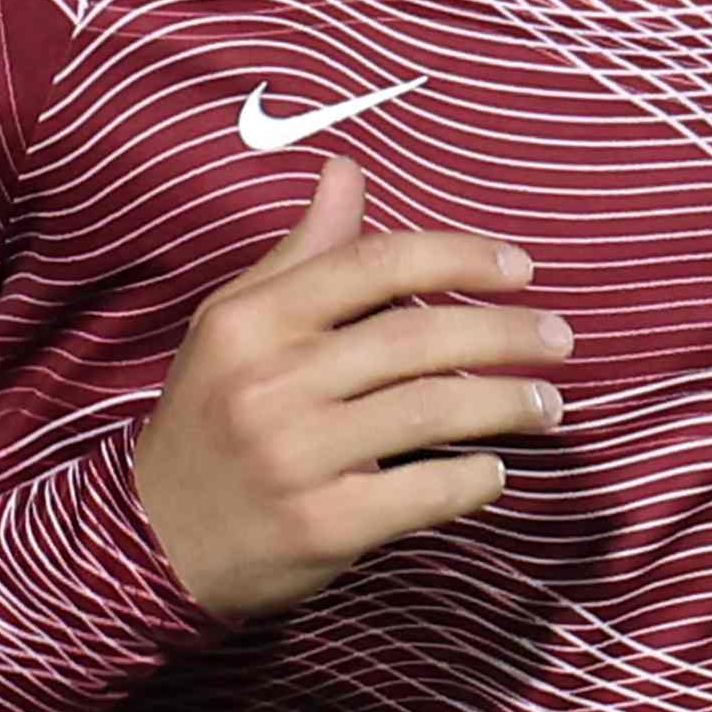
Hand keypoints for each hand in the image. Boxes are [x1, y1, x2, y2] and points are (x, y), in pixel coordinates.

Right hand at [128, 157, 565, 615]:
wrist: (153, 540)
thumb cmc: (210, 419)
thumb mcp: (233, 327)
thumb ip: (301, 254)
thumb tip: (346, 171)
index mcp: (249, 323)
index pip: (373, 265)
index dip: (459, 257)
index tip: (521, 269)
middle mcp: (269, 382)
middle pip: (416, 338)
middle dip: (506, 334)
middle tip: (558, 339)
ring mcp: (295, 456)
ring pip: (432, 411)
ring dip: (508, 404)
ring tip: (545, 405)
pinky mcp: (322, 524)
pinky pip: (426, 491)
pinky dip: (476, 479)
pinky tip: (492, 472)